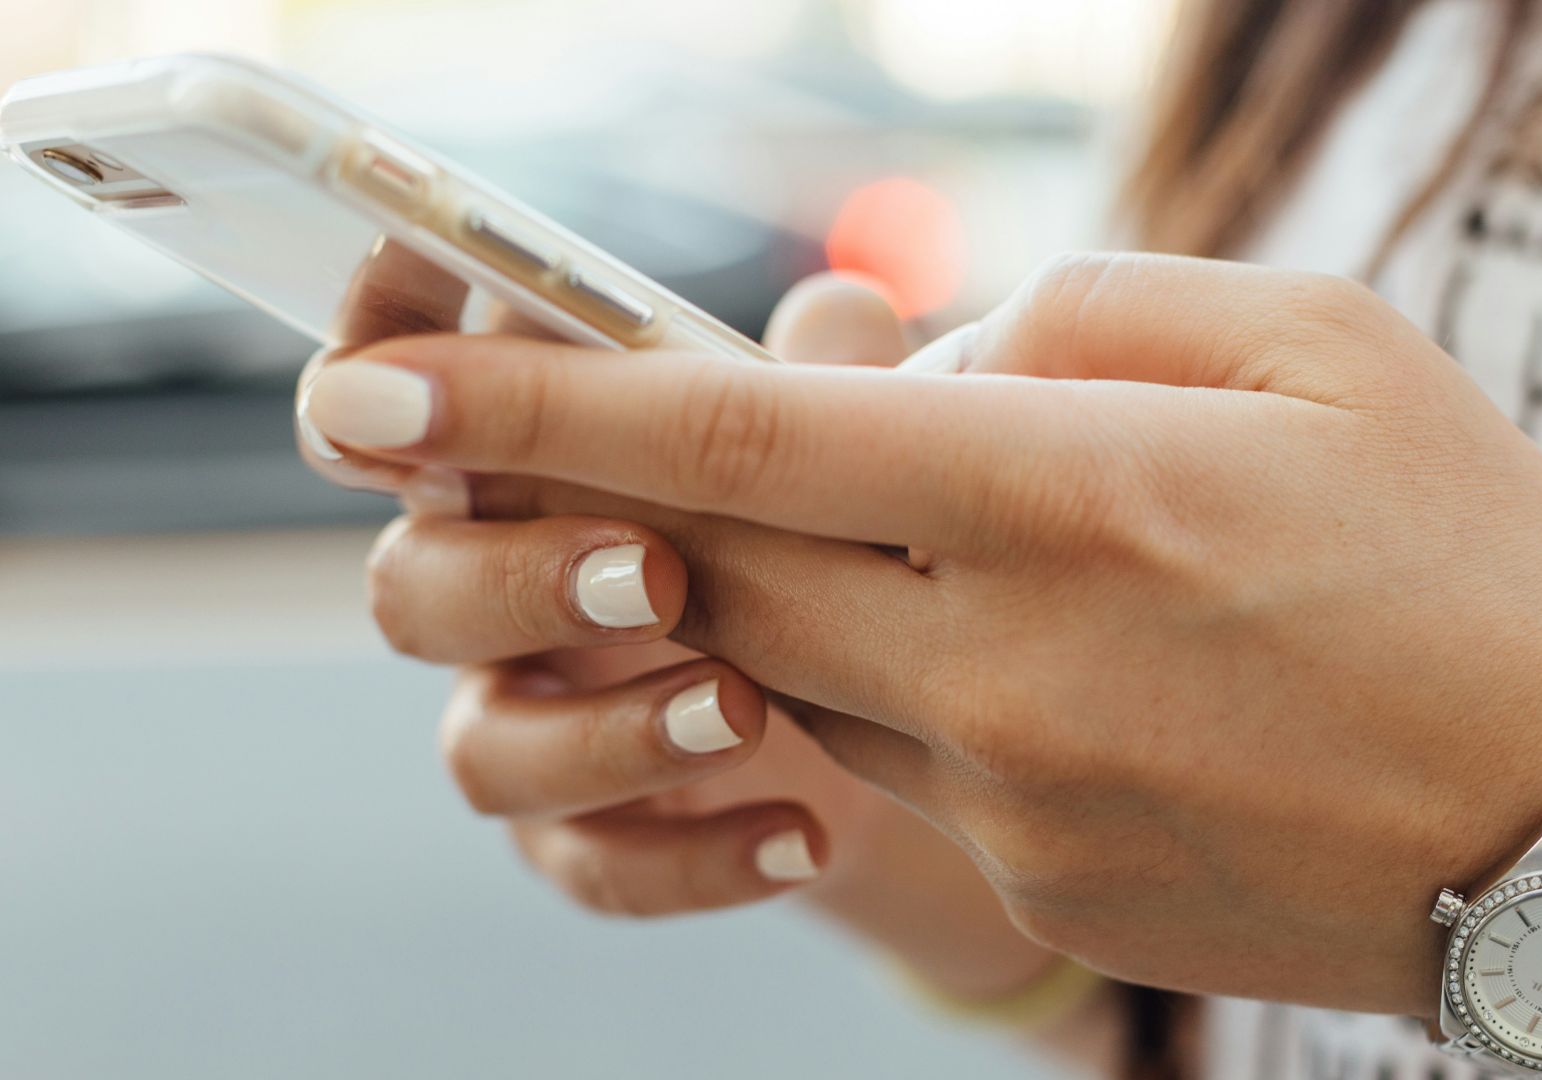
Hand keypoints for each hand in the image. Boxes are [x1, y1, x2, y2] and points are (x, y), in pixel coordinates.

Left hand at [299, 252, 1541, 1014]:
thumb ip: (1080, 312)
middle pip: (717, 566)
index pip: (738, 436)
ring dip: (795, 584)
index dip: (535, 405)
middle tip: (605, 443)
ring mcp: (1017, 799)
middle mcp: (1014, 661)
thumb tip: (914, 356)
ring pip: (795, 669)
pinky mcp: (1038, 885)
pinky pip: (899, 761)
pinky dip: (907, 678)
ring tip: (941, 532)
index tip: (378, 392)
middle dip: (628, 498)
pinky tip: (1044, 653)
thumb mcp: (1316, 343)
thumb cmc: (1473, 549)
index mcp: (1080, 492)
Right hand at [304, 271, 1067, 1002]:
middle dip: (518, 578)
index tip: (404, 356)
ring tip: (746, 709)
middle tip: (657, 572)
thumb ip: (828, 378)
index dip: (374, 362)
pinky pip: (591, 866)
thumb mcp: (843, 445)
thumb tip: (845, 311)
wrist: (898, 716)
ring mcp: (534, 720)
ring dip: (604, 732)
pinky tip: (803, 834)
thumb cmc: (831, 530)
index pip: (398, 403)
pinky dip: (691, 858)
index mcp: (525, 465)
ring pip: (483, 749)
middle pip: (411, 587)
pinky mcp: (588, 834)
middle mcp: (496, 588)